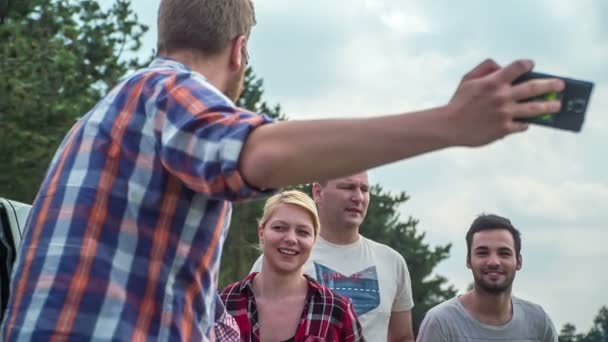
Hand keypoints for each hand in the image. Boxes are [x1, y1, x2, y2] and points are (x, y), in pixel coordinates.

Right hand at [445, 59, 564, 145]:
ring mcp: (504, 114)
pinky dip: (527, 123)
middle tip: (561, 85)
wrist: (449, 126)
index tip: (532, 65)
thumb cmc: (458, 102)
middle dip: (550, 85)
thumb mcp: (467, 79)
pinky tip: (529, 122)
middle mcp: (502, 97)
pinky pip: (522, 125)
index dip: (527, 65)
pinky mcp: (503, 129)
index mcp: (493, 82)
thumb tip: (501, 66)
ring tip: (558, 106)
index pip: (518, 67)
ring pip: (534, 109)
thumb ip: (485, 68)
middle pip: (534, 88)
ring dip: (549, 106)